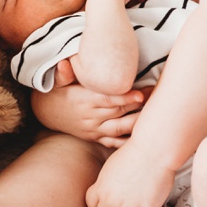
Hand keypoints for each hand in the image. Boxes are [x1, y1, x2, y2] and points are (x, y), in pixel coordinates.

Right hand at [31, 59, 151, 147]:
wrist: (46, 113)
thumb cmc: (57, 92)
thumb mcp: (56, 82)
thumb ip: (63, 73)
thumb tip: (64, 63)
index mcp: (83, 101)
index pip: (107, 99)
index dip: (124, 98)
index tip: (141, 94)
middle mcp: (90, 117)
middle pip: (118, 112)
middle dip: (139, 106)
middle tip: (159, 96)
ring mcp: (94, 129)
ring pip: (120, 129)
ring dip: (138, 123)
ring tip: (156, 116)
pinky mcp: (96, 137)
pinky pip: (114, 142)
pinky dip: (128, 142)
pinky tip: (144, 138)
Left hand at [86, 140, 174, 206]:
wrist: (154, 150)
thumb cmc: (136, 152)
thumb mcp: (112, 166)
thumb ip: (105, 182)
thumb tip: (105, 191)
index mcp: (101, 187)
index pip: (92, 205)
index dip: (101, 205)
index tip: (111, 203)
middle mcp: (110, 199)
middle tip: (128, 203)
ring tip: (138, 205)